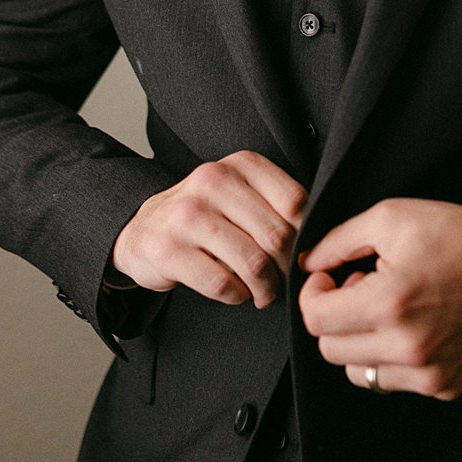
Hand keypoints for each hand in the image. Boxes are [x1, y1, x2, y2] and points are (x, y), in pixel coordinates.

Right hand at [110, 151, 308, 309]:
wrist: (142, 229)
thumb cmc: (205, 215)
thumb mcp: (240, 194)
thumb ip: (276, 206)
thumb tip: (319, 242)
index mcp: (240, 165)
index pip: (295, 202)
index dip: (304, 236)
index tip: (300, 254)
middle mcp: (212, 181)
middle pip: (276, 236)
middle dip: (286, 269)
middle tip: (283, 282)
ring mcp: (186, 215)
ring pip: (252, 263)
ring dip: (265, 289)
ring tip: (264, 293)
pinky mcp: (167, 250)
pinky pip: (222, 284)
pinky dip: (237, 296)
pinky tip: (235, 292)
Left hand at [297, 199, 461, 399]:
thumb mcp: (392, 217)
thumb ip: (338, 241)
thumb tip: (307, 263)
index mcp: (390, 304)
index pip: (315, 320)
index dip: (315, 293)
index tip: (331, 278)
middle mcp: (408, 347)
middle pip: (330, 349)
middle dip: (336, 316)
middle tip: (364, 288)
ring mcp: (429, 373)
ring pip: (358, 372)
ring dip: (361, 342)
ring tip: (390, 310)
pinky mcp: (446, 386)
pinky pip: (394, 382)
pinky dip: (392, 358)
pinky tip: (414, 326)